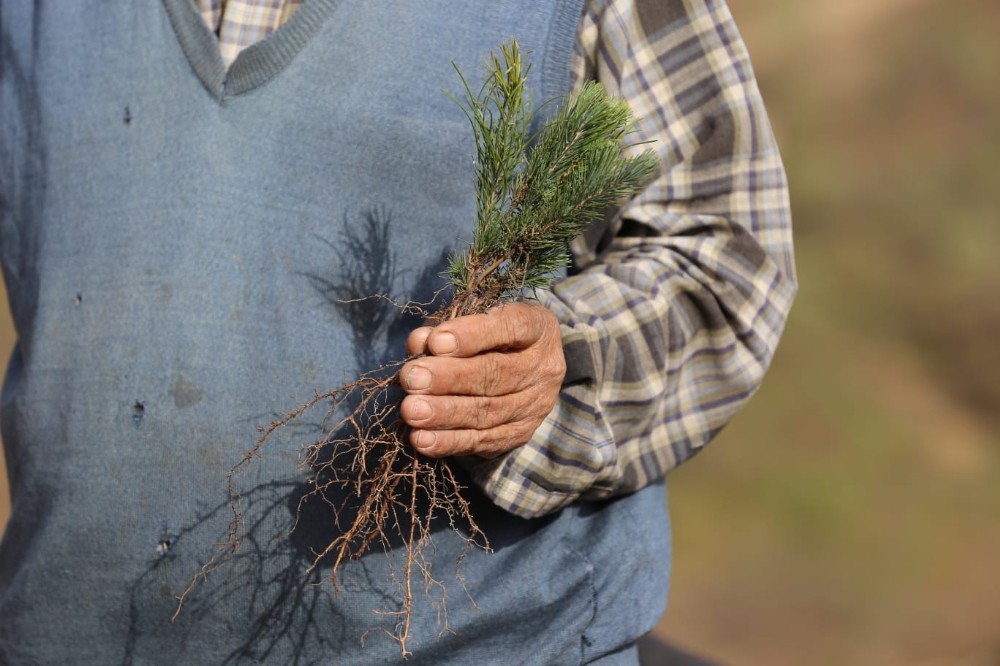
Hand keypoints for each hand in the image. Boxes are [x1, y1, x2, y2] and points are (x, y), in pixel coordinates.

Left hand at [399, 301, 565, 458]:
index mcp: (537, 328)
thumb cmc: (492, 337)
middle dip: (450, 378)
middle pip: (496, 373)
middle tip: (413, 378)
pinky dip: (449, 441)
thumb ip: (446, 329)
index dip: (472, 335)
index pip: (510, 327)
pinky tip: (422, 439)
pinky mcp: (519, 434)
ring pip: (488, 411)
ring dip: (445, 413)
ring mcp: (535, 405)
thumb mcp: (475, 320)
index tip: (436, 342)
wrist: (527, 372)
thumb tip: (419, 344)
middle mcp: (543, 367)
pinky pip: (482, 440)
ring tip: (411, 410)